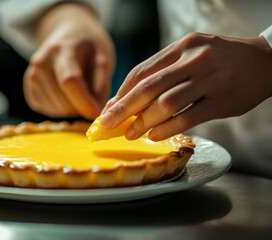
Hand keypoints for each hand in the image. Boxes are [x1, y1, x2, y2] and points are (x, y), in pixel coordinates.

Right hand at [24, 3, 114, 119]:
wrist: (67, 33)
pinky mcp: (30, 90)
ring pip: (56, 110)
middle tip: (93, 98)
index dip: (84, 102)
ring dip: (73, 109)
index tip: (97, 114)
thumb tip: (96, 113)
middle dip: (82, 107)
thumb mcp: (103, 57)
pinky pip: (49, 111)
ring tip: (81, 91)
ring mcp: (32, 77)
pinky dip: (62, 109)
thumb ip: (101, 84)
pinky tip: (68, 94)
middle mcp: (41, 63)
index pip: (69, 81)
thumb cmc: (89, 45)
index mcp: (61, 49)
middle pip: (62, 101)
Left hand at [101, 32, 271, 140]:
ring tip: (130, 134)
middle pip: (149, 87)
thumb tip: (127, 98)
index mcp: (182, 47)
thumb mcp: (190, 55)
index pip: (142, 72)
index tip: (108, 108)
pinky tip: (154, 135)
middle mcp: (194, 60)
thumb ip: (162, 73)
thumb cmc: (220, 59)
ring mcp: (210, 79)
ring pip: (166, 103)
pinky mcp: (222, 101)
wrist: (263, 61)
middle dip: (123, 108)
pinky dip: (167, 128)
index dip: (122, 93)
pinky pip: (188, 117)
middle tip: (107, 124)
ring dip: (143, 122)